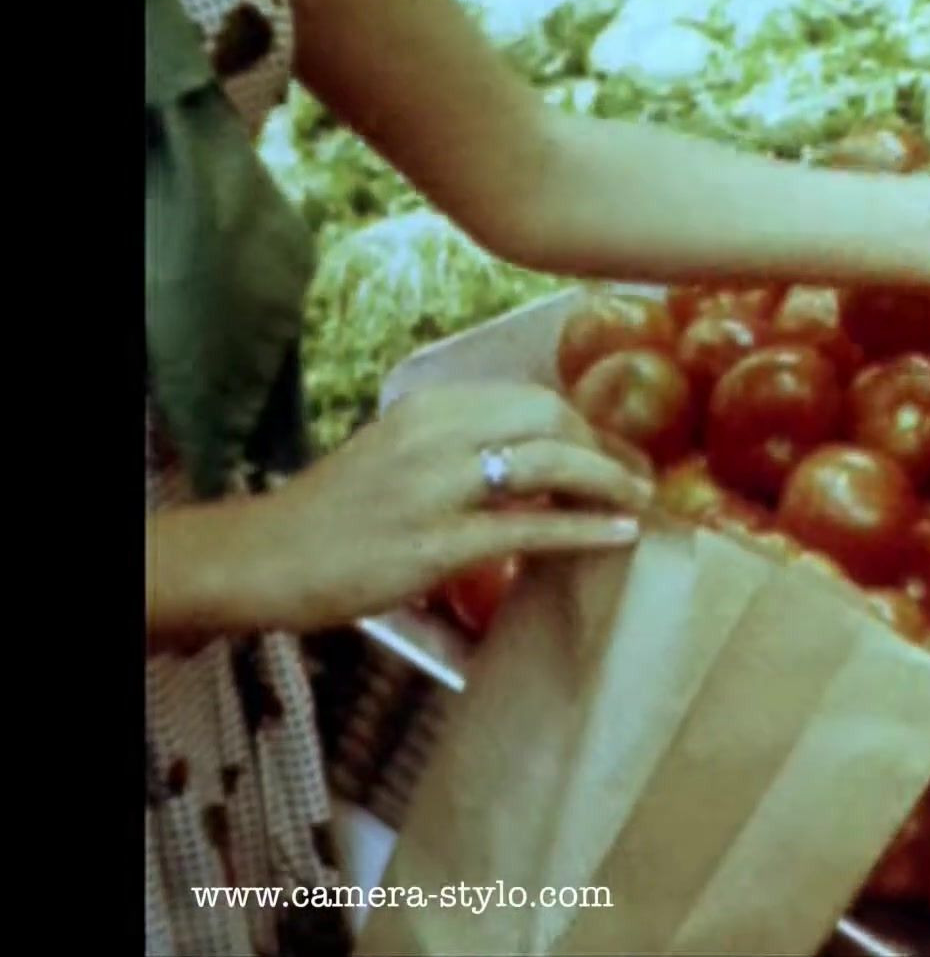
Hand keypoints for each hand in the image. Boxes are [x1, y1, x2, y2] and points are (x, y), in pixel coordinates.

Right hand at [156, 383, 652, 638]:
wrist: (263, 557)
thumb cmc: (337, 513)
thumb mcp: (399, 453)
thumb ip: (460, 444)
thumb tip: (537, 456)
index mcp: (430, 406)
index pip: (532, 398)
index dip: (586, 424)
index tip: (615, 449)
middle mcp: (435, 434)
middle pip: (552, 419)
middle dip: (606, 446)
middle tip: (637, 478)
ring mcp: (435, 488)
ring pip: (550, 463)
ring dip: (608, 480)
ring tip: (639, 501)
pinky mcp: (436, 545)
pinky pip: (530, 528)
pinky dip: (586, 528)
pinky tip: (621, 534)